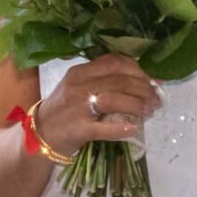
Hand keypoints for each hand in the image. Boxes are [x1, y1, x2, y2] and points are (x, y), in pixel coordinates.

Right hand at [36, 53, 161, 153]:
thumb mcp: (77, 86)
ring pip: (114, 100)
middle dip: (144, 90)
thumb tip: (141, 80)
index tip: (153, 81)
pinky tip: (133, 129)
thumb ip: (102, 79)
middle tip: (156, 100)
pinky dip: (121, 128)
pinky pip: (104, 128)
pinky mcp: (78, 129)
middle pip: (119, 81)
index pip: (114, 62)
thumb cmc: (64, 109)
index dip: (138, 70)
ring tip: (150, 112)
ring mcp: (77, 108)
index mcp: (79, 72)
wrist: (40, 134)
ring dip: (138, 105)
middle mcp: (78, 86)